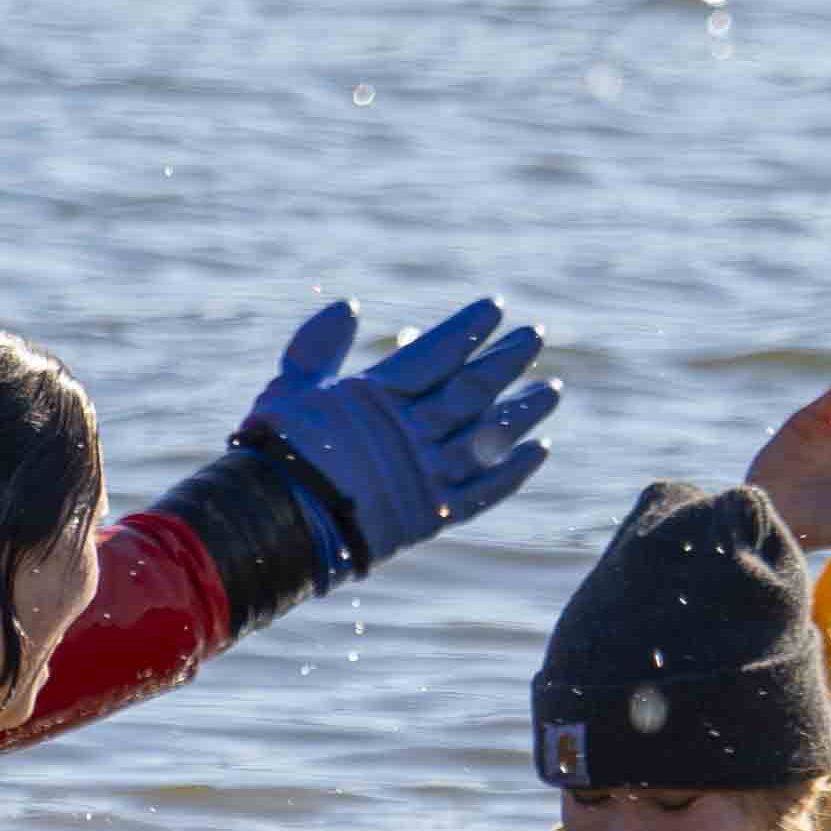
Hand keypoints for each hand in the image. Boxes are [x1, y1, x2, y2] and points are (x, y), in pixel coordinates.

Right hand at [238, 299, 559, 582]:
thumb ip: (318, 346)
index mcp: (379, 396)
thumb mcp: (290, 388)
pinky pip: (486, 492)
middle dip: (508, 360)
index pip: (437, 352)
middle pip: (472, 388)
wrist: (277, 525)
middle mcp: (412, 431)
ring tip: (552, 390)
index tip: (498, 308)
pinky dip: (515, 471)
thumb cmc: (278, 451)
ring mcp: (427, 474)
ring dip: (524, 411)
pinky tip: (540, 450)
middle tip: (537, 335)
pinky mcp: (433, 515)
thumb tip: (346, 305)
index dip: (469, 329)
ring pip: (489, 436)